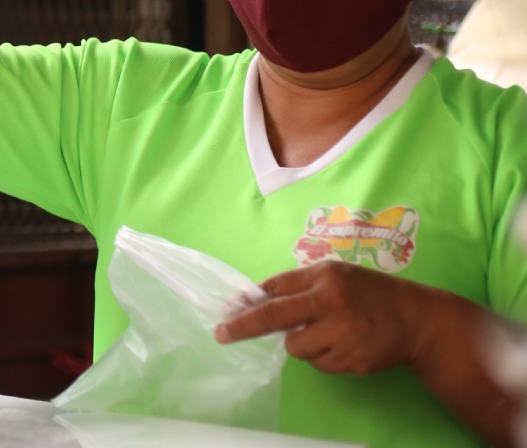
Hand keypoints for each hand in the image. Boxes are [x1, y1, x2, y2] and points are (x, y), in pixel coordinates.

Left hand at [215, 261, 433, 375]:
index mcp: (324, 277)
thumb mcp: (335, 276)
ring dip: (302, 344)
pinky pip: (319, 364)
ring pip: (296, 347)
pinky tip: (344, 345)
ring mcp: (342, 334)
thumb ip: (298, 286)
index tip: (226, 310)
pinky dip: (324, 357)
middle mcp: (331, 303)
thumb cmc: (369, 292)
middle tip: (221, 334)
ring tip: (328, 333)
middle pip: (274, 316)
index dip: (248, 301)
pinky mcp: (352, 360)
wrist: (418, 319)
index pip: (275, 288)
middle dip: (243, 326)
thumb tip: (253, 300)